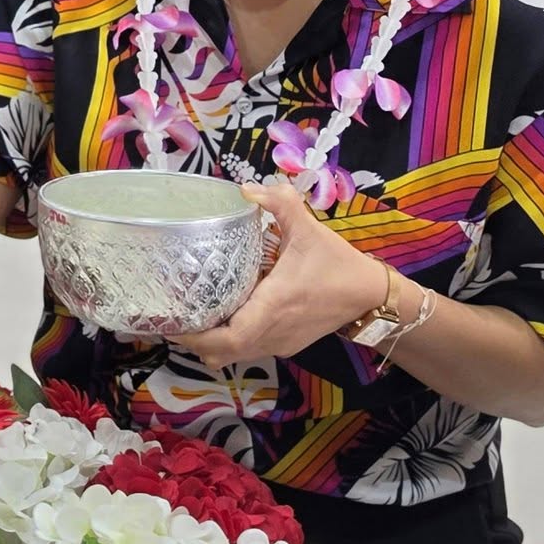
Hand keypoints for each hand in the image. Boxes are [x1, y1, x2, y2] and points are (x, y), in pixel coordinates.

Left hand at [172, 180, 385, 365]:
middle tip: (172, 316)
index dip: (200, 337)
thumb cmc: (338, 264)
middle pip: (224, 353)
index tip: (174, 322)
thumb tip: (246, 188)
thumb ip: (280, 203)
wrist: (371, 295)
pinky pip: (249, 350)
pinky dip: (228, 342)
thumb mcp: (310, 228)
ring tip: (188, 316)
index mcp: (275, 305)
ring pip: (235, 355)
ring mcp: (281, 342)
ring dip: (210, 343)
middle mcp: (275, 331)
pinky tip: (218, 316)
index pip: (232, 337)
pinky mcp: (286, 343)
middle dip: (195, 340)